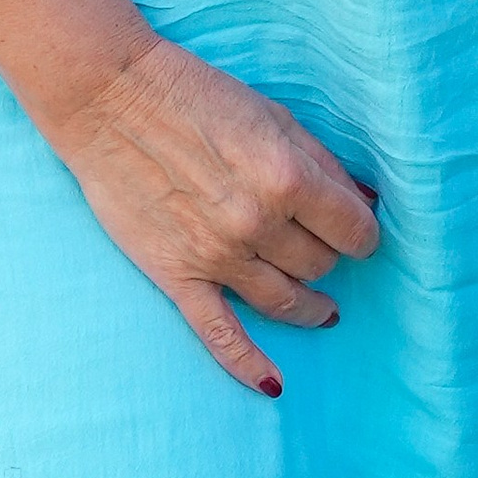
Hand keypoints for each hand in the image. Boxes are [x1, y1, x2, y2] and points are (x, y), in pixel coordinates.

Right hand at [50, 34, 381, 396]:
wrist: (111, 99)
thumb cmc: (194, 94)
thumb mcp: (272, 114)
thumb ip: (323, 162)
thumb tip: (366, 204)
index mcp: (287, 176)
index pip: (355, 231)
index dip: (362, 232)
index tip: (357, 229)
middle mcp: (258, 223)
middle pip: (321, 264)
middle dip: (329, 255)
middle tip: (320, 243)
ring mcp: (217, 256)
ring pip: (286, 300)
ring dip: (311, 305)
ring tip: (321, 306)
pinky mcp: (178, 276)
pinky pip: (220, 335)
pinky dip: (250, 365)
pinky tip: (274, 383)